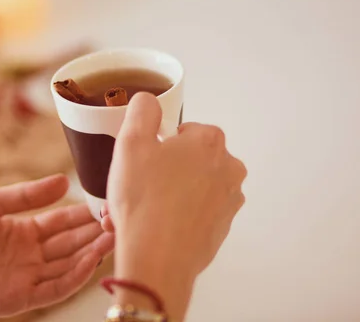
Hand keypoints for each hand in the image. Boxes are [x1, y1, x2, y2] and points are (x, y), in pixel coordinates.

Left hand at [0, 175, 113, 321]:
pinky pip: (55, 288)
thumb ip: (26, 196)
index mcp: (22, 231)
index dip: (83, 214)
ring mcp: (27, 277)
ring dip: (92, 253)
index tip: (105, 203)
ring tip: (113, 237)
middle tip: (118, 219)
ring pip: (69, 266)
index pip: (62, 222)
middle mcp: (30, 255)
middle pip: (71, 244)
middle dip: (94, 232)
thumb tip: (63, 181)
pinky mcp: (20, 298)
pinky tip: (91, 261)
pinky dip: (75, 277)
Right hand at [106, 93, 245, 319]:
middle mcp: (229, 168)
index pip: (182, 131)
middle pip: (188, 160)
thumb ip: (142, 110)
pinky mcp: (223, 227)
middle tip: (134, 187)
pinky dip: (174, 215)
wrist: (157, 259)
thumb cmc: (143, 199)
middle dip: (160, 171)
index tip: (142, 162)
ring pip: (189, 187)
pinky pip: (194, 212)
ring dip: (163, 194)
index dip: (156, 145)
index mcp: (210, 141)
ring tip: (136, 210)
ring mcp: (229, 200)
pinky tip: (151, 226)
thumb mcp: (131, 141)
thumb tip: (149, 101)